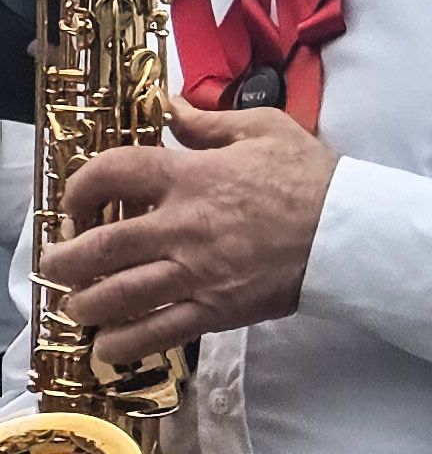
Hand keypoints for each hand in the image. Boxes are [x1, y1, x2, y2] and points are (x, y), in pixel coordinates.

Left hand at [42, 102, 335, 361]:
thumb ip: (209, 122)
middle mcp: (182, 226)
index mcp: (190, 176)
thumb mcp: (264, 129)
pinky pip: (158, 332)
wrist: (352, 232)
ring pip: (119, 295)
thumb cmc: (311, 177)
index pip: (112, 173)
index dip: (79, 186)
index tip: (76, 202)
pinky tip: (107, 346)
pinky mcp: (216, 310)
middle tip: (57, 265)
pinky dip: (125, 343)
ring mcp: (197, 273)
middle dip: (65, 259)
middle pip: (100, 246)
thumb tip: (170, 107)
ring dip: (84, 303)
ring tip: (75, 305)